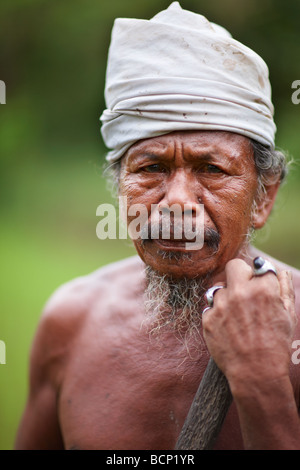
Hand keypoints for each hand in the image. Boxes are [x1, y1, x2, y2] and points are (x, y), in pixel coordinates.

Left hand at [202, 259, 295, 389]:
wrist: (255, 373)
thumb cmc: (276, 345)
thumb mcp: (288, 315)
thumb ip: (284, 288)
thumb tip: (278, 271)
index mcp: (263, 289)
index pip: (259, 266)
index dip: (260, 276)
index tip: (259, 284)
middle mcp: (240, 292)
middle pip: (234, 265)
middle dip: (239, 274)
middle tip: (243, 289)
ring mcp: (221, 305)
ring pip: (219, 287)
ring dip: (226, 297)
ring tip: (236, 315)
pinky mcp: (208, 318)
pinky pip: (210, 307)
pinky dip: (217, 315)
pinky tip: (228, 328)